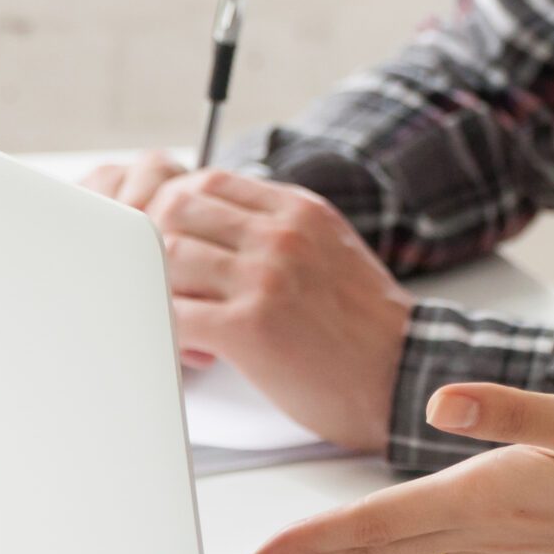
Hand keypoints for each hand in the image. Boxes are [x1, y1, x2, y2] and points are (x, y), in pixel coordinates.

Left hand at [82, 157, 412, 452]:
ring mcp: (264, 278)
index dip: (175, 208)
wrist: (400, 372)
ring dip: (156, 285)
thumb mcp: (330, 248)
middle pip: (176, 209)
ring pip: (167, 256)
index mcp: (299, 211)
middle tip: (159, 275)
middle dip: (154, 240)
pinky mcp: (250, 328)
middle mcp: (281, 235)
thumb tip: (219, 223)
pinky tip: (185, 343)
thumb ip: (279, 227)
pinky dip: (165, 327)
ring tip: (174, 312)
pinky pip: (174, 313)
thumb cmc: (365, 320)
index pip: (208, 182)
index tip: (173, 238)